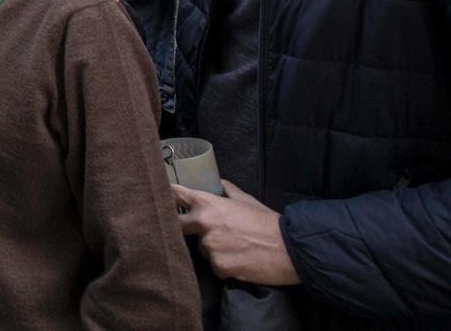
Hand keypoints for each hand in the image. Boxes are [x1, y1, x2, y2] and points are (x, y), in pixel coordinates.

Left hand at [175, 181, 299, 285]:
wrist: (290, 249)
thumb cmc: (269, 223)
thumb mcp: (247, 201)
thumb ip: (228, 192)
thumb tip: (219, 183)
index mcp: (208, 204)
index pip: (176, 195)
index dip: (167, 195)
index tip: (159, 194)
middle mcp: (204, 224)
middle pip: (178, 225)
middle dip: (186, 228)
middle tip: (204, 231)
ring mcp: (210, 247)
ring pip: (202, 249)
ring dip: (213, 249)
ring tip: (236, 248)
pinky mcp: (220, 267)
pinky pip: (216, 266)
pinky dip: (225, 266)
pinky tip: (241, 261)